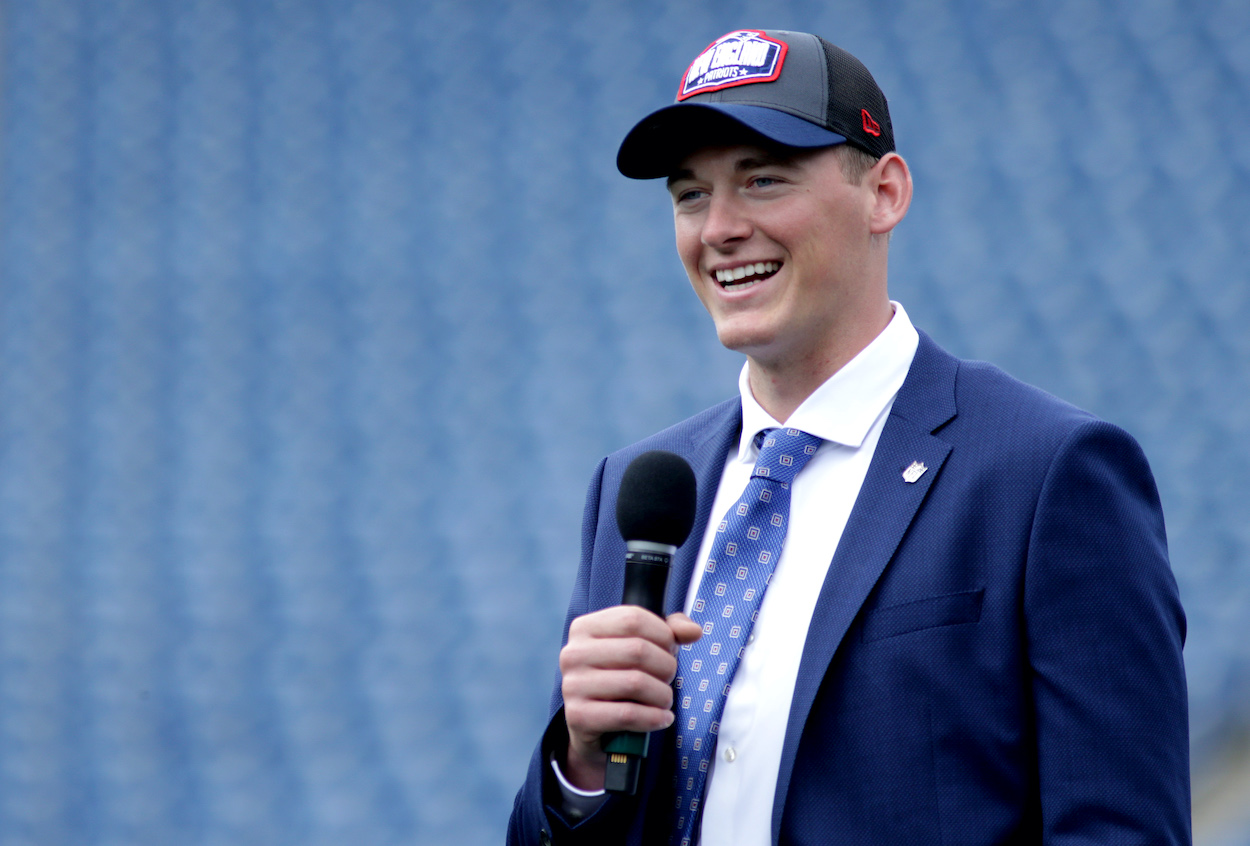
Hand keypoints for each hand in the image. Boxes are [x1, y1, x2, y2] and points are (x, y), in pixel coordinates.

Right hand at [559, 607, 702, 789]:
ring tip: (665, 700)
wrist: (592, 724)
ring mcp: (572, 685)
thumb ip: (669, 631)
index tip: (669, 650)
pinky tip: (662, 718)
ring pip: (635, 683)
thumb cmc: (620, 676)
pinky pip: (627, 714)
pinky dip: (653, 718)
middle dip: (665, 667)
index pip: (633, 619)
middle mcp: (572, 653)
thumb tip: (694, 631)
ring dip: (662, 695)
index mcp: (584, 628)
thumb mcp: (642, 646)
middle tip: (668, 679)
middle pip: (637, 650)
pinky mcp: (578, 716)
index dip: (663, 634)